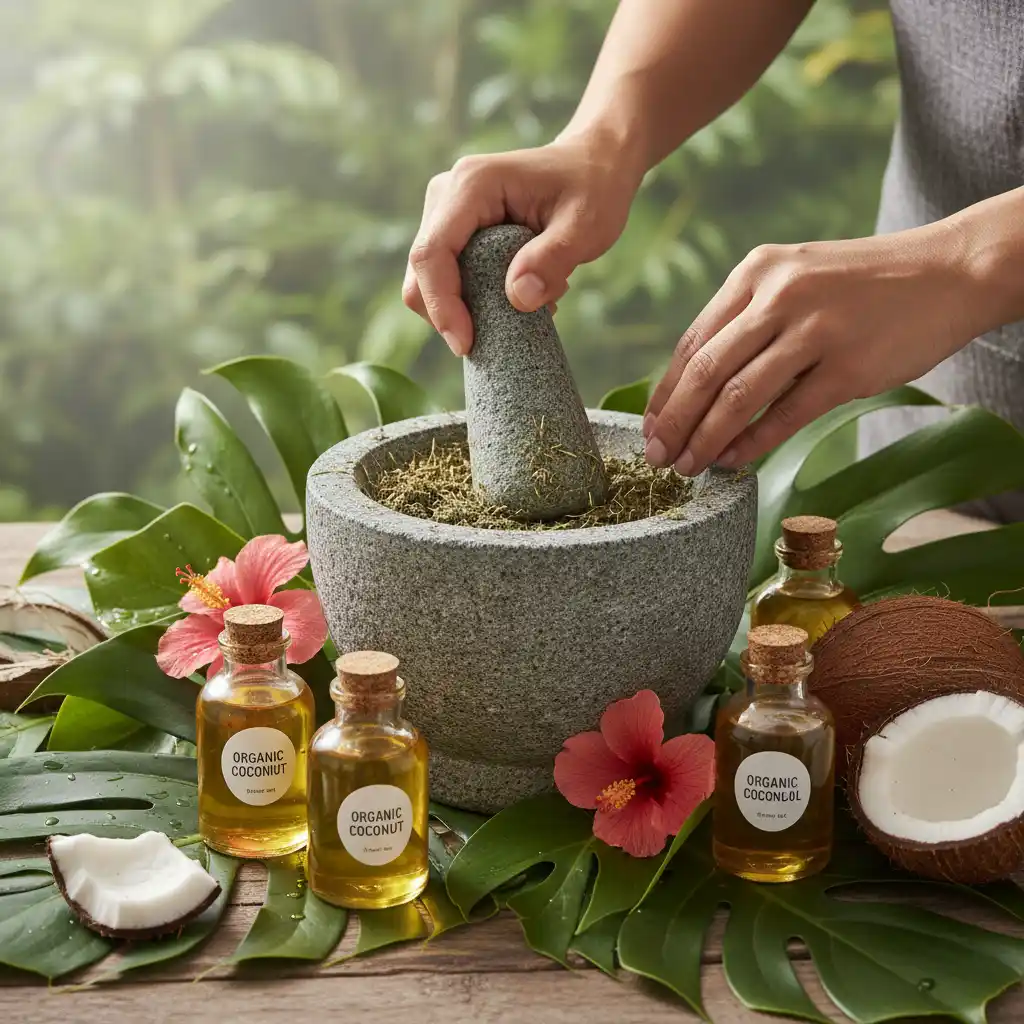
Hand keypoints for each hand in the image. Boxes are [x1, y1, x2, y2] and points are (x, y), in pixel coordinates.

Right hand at [403, 134, 643, 354]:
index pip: (432, 253)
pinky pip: (446, 277)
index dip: (441, 304)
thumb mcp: (586, 225)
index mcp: (472, 185)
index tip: (465, 344)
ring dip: (468, 307)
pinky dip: (475, 300)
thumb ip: (554, 258)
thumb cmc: (592, 189)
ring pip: (428, 279)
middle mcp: (447, 194)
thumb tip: (518, 298)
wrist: (592, 166)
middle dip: (452, 314)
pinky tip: (519, 293)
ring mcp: (445, 212)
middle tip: (506, 332)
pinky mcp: (453, 231)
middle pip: (421, 271)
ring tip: (528, 300)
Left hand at [643, 224, 981, 473]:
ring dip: (706, 439)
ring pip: (737, 396)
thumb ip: (748, 321)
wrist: (948, 271)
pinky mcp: (848, 366)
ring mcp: (814, 330)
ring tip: (689, 466)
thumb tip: (696, 387)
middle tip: (658, 457)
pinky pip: (785, 415)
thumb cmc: (862, 286)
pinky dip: (753, 443)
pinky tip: (734, 461)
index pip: (692, 342)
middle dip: (674, 422)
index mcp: (756, 272)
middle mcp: (779, 294)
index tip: (650, 427)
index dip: (665, 392)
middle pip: (705, 371)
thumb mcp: (795, 279)